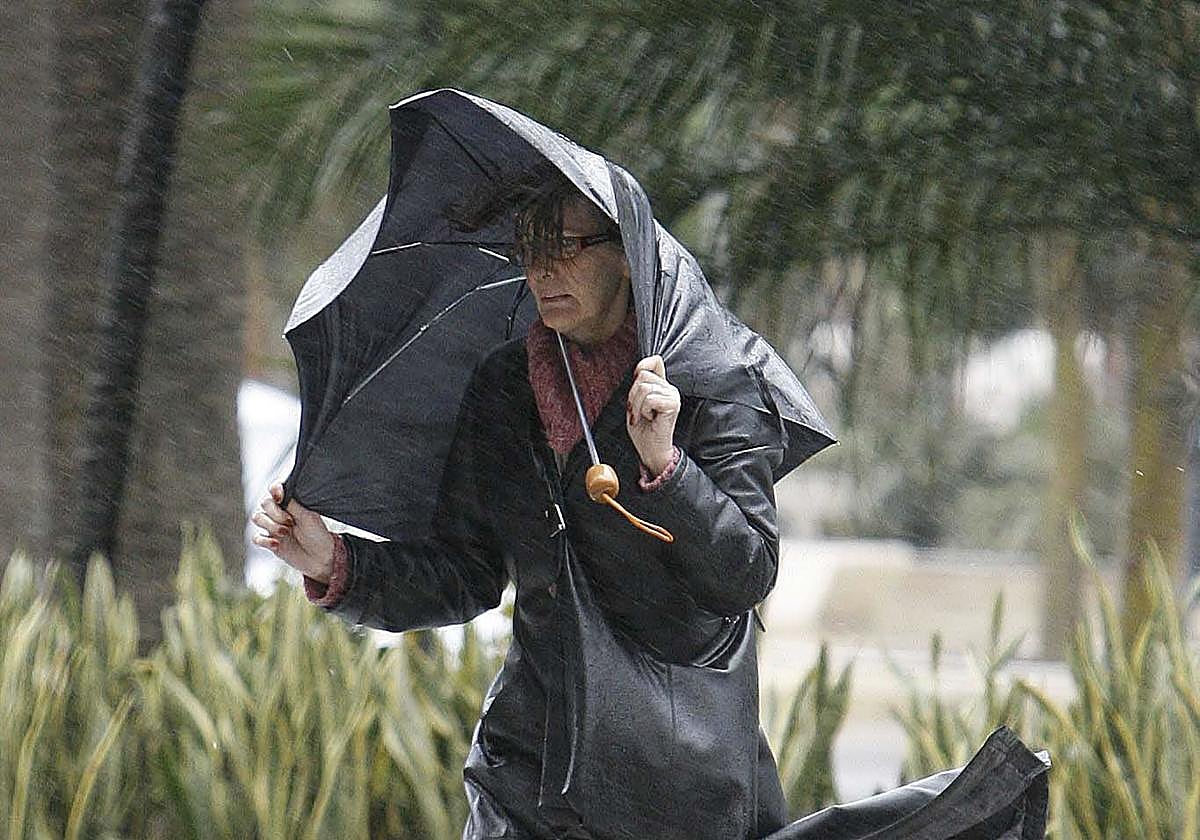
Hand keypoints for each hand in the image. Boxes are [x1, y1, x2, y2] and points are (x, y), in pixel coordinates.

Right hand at [251, 482, 335, 582]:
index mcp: (290, 503)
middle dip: (276, 513)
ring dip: (271, 525)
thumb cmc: (317, 534)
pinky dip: (265, 540)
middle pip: (264, 504)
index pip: (275, 490)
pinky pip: (256, 537)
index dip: (274, 490)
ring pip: (258, 518)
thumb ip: (293, 504)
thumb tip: (281, 491)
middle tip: (291, 522)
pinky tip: (277, 544)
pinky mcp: (269, 542)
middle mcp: (279, 512)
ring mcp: (273, 526)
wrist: (320, 557)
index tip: (280, 497)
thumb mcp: (308, 516)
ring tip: (286, 533)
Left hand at [626, 355, 679, 474]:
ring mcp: (673, 395)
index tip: (635, 386)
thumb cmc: (643, 429)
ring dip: (637, 405)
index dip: (641, 367)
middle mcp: (669, 388)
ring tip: (643, 416)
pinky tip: (650, 418)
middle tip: (637, 410)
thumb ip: (638, 386)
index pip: (654, 360)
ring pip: (644, 387)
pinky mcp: (673, 404)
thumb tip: (638, 370)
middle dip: (632, 395)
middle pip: (643, 375)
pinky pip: (650, 399)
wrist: (650, 450)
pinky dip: (644, 410)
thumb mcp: (635, 402)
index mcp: (662, 386)